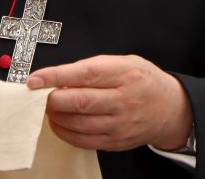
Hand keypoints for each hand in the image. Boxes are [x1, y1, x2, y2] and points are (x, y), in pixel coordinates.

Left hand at [27, 55, 192, 151]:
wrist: (170, 109)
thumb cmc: (144, 81)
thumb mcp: (125, 62)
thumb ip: (94, 67)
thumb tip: (60, 76)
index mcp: (125, 74)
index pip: (85, 74)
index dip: (56, 76)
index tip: (35, 79)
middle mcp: (124, 100)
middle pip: (79, 102)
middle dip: (52, 99)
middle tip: (40, 95)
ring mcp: (120, 124)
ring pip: (78, 124)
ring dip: (56, 117)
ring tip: (49, 108)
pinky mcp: (115, 141)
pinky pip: (83, 141)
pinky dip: (65, 132)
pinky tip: (60, 123)